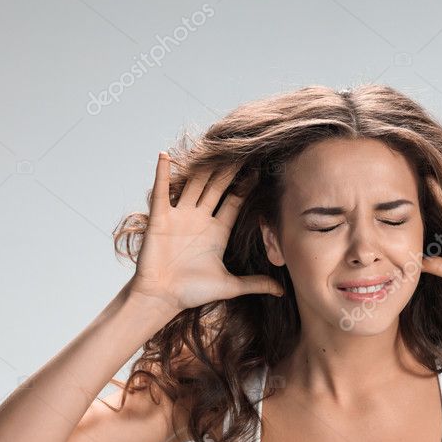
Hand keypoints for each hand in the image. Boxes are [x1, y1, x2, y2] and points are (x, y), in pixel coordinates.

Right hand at [128, 152, 283, 313]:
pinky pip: (161, 192)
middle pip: (217, 186)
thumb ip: (255, 283)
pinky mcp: (160, 218)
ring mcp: (180, 216)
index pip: (236, 200)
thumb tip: (281, 291)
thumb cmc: (193, 292)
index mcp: (218, 230)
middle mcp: (200, 218)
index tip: (260, 166)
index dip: (247, 184)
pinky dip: (162, 174)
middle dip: (229, 168)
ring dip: (202, 165)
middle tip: (242, 146)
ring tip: (212, 144)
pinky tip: (165, 156)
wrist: (162, 298)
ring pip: (193, 184)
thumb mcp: (229, 286)